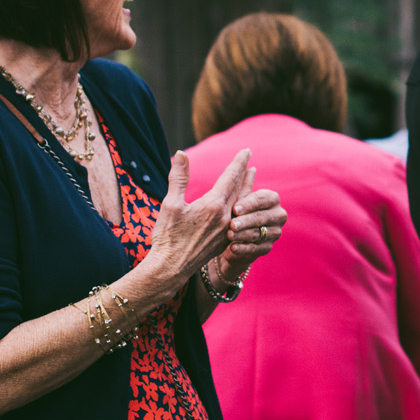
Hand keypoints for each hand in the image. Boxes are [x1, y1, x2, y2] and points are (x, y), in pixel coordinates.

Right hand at [141, 149, 250, 299]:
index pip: (230, 178)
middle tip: (250, 160)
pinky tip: (240, 205)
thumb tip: (181, 153)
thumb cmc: (167, 236)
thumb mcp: (170, 203)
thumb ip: (179, 178)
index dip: (238, 163)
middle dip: (243, 173)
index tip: (246, 151)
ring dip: (246, 189)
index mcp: (213, 205)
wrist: (170, 268)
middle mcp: (225, 218)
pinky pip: (237, 219)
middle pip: (239, 190)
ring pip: (240, 205)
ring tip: (252, 177)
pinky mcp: (224, 242)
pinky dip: (241, 207)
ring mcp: (226, 231)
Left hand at [218, 172, 286, 277]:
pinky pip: (257, 249)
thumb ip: (243, 182)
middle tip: (232, 224)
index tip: (234, 208)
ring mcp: (275, 232)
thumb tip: (248, 161)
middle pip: (262, 217)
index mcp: (272, 199)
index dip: (249, 204)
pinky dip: (244, 249)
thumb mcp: (237, 198)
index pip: (263, 199)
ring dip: (243, 235)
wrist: (233, 237)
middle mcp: (278, 215)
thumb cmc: (235, 213)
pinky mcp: (268, 248)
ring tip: (229, 235)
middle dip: (246, 221)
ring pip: (259, 233)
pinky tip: (232, 248)